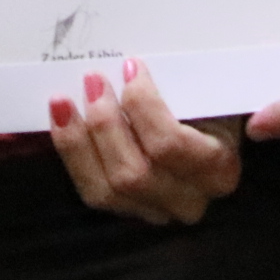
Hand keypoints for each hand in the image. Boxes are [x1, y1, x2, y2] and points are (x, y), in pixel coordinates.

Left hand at [48, 57, 243, 224]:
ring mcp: (155, 211)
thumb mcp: (208, 88)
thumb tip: (148, 73)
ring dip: (79, 141)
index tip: (130, 67)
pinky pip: (92, 191)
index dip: (143, 106)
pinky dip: (72, 154)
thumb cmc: (202, 100)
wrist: (198, 122)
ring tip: (64, 100)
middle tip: (93, 80)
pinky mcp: (127, 210)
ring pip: (107, 191)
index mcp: (218, 168)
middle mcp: (189, 200)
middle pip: (135, 174)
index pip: (172, 146)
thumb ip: (194, 80)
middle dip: (105, 124)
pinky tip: (61, 119)